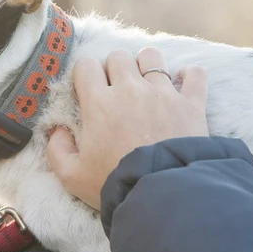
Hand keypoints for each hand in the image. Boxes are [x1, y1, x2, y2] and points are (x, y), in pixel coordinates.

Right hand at [46, 47, 208, 209]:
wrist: (163, 194)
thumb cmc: (115, 183)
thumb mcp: (72, 176)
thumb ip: (56, 151)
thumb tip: (57, 132)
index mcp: (98, 103)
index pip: (86, 65)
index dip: (84, 74)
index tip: (88, 90)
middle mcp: (129, 90)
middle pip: (118, 56)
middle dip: (114, 68)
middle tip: (116, 89)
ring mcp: (162, 93)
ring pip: (152, 57)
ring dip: (147, 64)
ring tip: (147, 81)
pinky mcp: (191, 103)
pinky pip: (195, 74)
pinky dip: (191, 75)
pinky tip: (184, 84)